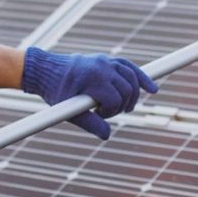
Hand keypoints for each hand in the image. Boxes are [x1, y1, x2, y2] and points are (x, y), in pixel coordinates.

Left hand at [21, 47, 157, 139]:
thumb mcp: (67, 109)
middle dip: (122, 105)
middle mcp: (102, 67)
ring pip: (132, 78)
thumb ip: (89, 123)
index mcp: (93, 78)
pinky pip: (129, 67)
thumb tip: (107, 135)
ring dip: (133, 95)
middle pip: (127, 90)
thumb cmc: (54, 90)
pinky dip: (141, 77)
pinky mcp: (106, 60)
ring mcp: (105, 61)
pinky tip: (152, 89)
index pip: (115, 99)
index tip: (98, 115)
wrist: (44, 70)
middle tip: (107, 113)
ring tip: (125, 107)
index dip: (110, 112)